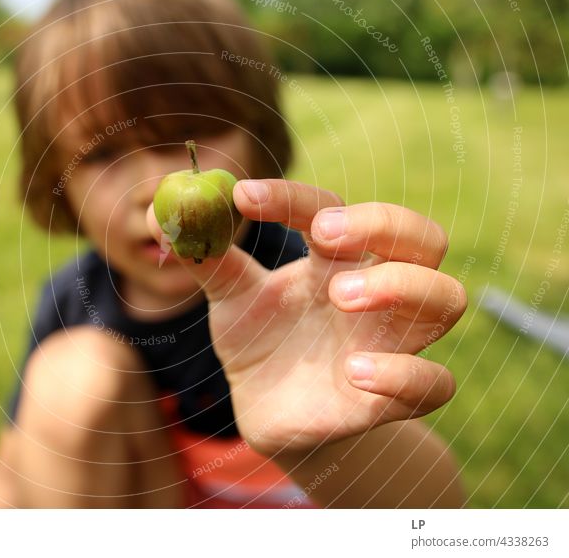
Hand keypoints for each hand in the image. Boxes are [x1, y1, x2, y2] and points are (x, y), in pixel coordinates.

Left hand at [147, 179, 465, 456]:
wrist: (268, 410)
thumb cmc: (259, 342)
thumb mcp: (229, 299)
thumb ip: (206, 258)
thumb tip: (160, 211)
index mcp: (332, 259)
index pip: (332, 207)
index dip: (292, 196)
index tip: (241, 197)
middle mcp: (373, 291)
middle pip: (422, 237)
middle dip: (382, 225)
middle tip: (326, 237)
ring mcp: (391, 342)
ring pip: (447, 298)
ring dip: (403, 288)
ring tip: (341, 298)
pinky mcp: (394, 396)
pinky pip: (435, 382)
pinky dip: (405, 374)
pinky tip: (354, 374)